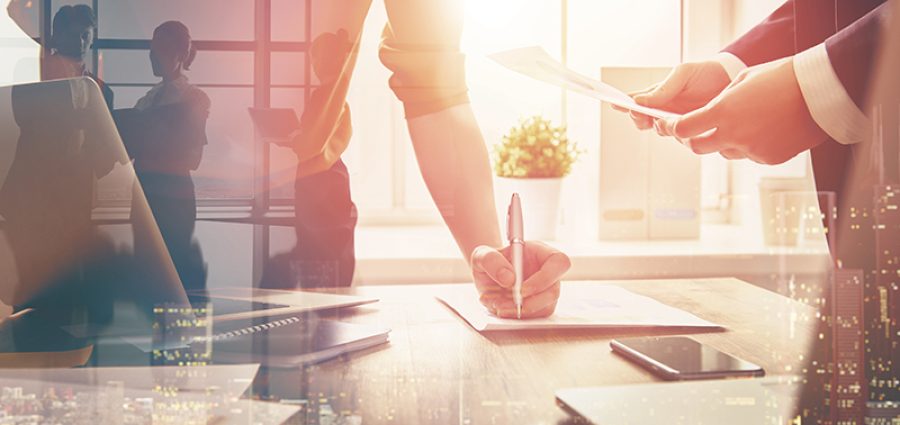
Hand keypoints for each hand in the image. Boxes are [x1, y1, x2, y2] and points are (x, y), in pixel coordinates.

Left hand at [471, 241, 570, 318]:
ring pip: (544, 308)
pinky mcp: (539, 307)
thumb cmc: (489, 261)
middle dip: (529, 302)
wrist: (486, 276)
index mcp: (540, 253)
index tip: (521, 289)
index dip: (545, 278)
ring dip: (519, 311)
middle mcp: (547, 273)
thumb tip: (509, 278)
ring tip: (496, 304)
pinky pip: (534, 318)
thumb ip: (491, 260)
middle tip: (505, 302)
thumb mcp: (482, 254)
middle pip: (554, 291)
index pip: (558, 262)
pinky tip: (499, 308)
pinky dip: (515, 316)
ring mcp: (545, 291)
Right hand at [613, 61, 731, 131]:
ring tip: (666, 120)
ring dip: (660, 127)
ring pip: (660, 131)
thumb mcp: (683, 74)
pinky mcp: (691, 132)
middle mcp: (663, 110)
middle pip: (641, 120)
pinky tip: (684, 127)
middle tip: (645, 116)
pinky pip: (680, 138)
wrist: (733, 81)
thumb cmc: (705, 73)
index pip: (635, 101)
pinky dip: (679, 134)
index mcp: (657, 94)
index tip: (614, 104)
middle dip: (640, 119)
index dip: (622, 104)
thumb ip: (662, 89)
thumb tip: (638, 101)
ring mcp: (676, 122)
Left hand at [658, 58, 828, 163]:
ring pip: (724, 151)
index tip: (668, 125)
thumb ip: (720, 101)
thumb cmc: (782, 78)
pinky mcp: (768, 159)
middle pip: (697, 147)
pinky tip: (764, 128)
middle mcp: (734, 135)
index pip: (683, 129)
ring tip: (743, 120)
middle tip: (695, 129)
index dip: (671, 128)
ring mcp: (751, 150)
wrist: (820, 92)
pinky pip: (749, 155)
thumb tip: (707, 114)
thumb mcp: (741, 80)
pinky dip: (749, 144)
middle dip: (692, 138)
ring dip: (724, 141)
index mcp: (723, 112)